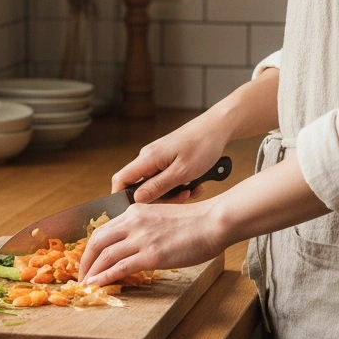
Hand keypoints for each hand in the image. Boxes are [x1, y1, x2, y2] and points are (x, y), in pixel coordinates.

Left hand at [78, 197, 226, 285]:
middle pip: (97, 241)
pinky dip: (105, 277)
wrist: (213, 222)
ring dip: (92, 272)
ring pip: (105, 255)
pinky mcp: (151, 255)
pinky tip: (98, 284)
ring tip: (86, 283)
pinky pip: (120, 268)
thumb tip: (134, 243)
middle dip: (85, 260)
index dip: (91, 247)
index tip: (88, 259)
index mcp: (135, 212)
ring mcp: (142, 239)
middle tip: (81, 274)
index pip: (103, 230)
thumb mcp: (162, 215)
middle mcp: (133, 223)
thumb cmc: (195, 221)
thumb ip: (145, 226)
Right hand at [113, 114, 230, 204]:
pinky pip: (166, 178)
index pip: (120, 180)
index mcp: (147, 158)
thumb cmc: (202, 146)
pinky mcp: (167, 159)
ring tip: (192, 191)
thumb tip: (136, 200)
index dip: (121, 198)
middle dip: (159, 198)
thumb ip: (157, 186)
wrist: (217, 127)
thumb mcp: (182, 172)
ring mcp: (158, 158)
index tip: (135, 212)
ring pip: (156, 184)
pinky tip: (195, 185)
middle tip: (182, 199)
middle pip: (140, 187)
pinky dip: (179, 185)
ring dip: (173, 193)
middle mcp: (148, 157)